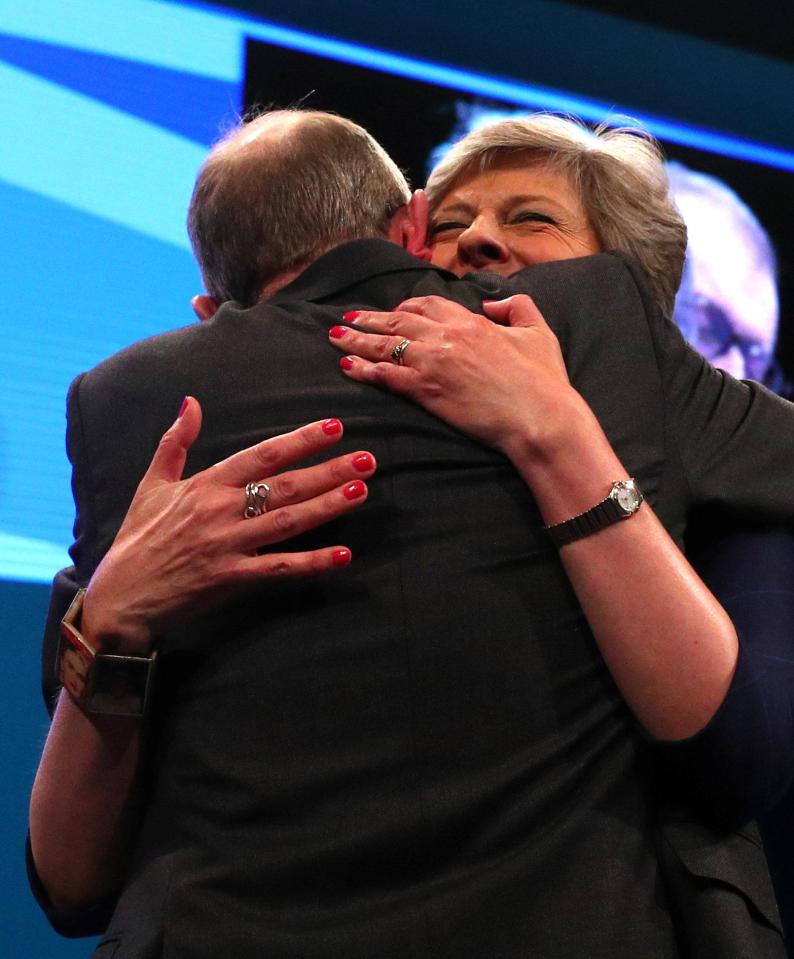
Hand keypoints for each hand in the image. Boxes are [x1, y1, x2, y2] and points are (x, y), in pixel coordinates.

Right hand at [82, 398, 375, 653]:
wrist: (121, 595)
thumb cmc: (139, 538)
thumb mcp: (153, 484)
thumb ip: (175, 442)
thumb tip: (190, 402)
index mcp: (205, 485)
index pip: (261, 455)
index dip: (300, 440)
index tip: (334, 427)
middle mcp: (220, 511)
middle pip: (283, 485)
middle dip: (328, 470)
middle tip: (367, 459)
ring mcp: (228, 545)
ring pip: (288, 522)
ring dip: (327, 506)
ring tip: (362, 491)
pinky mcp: (232, 578)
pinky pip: (280, 568)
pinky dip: (312, 563)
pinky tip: (343, 555)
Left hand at [328, 295, 582, 458]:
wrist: (539, 416)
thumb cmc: (543, 380)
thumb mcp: (538, 332)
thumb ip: (516, 307)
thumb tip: (492, 302)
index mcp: (471, 321)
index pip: (428, 305)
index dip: (404, 307)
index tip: (391, 312)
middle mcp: (447, 336)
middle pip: (398, 322)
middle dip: (370, 320)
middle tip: (348, 319)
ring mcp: (434, 362)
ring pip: (385, 346)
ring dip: (357, 340)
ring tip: (335, 338)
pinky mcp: (426, 390)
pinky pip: (386, 375)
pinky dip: (364, 369)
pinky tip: (348, 368)